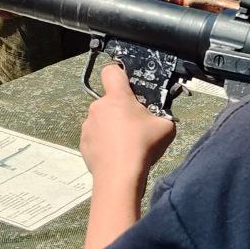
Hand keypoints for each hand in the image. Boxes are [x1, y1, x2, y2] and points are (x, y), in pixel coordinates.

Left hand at [80, 64, 175, 187]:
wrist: (119, 177)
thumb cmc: (142, 147)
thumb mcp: (166, 127)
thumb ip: (163, 115)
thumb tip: (162, 117)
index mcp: (117, 97)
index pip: (111, 71)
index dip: (120, 74)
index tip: (129, 85)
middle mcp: (98, 108)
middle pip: (109, 100)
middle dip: (121, 109)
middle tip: (136, 124)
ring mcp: (88, 126)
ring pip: (101, 119)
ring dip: (111, 126)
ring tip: (125, 143)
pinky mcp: (83, 143)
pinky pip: (95, 137)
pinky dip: (104, 142)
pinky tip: (116, 154)